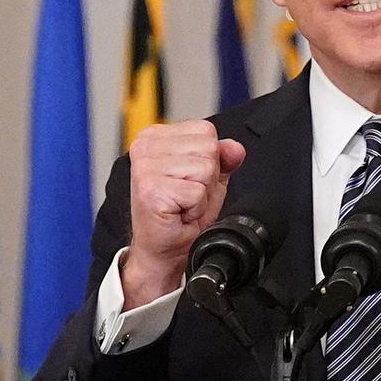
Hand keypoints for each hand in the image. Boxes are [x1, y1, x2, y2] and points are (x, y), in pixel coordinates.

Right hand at [122, 121, 245, 309]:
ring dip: (202, 194)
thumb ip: (223, 159)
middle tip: (187, 196)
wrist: (163, 249)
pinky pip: (197, 191)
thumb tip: (236, 148)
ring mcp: (145, 167)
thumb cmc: (179, 214)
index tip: (189, 179)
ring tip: (183, 204)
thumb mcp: (208, 180)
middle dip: (207, 178)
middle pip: (208, 148)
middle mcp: (145, 146)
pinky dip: (196, 208)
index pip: (206, 131)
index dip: (210, 160)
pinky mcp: (151, 189)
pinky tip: (179, 213)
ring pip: (205, 168)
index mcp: (155, 136)